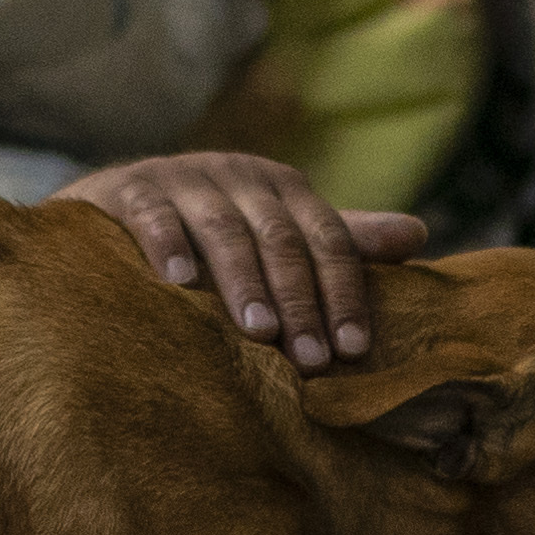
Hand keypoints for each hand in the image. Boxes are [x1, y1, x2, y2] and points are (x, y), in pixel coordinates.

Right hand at [60, 152, 426, 370]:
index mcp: (282, 187)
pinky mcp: (131, 188)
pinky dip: (168, 246)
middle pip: (280, 239)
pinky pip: (154, 216)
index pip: (327, 238)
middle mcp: (238, 175)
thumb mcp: (278, 232)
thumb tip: (418, 236)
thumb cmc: (212, 230)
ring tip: (259, 331)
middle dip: (300, 300)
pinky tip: (179, 283)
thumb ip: (340, 240)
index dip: (344, 292)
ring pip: (224, 230)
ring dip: (244, 281)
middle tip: (311, 359)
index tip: (354, 348)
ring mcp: (183, 178)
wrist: (116, 203)